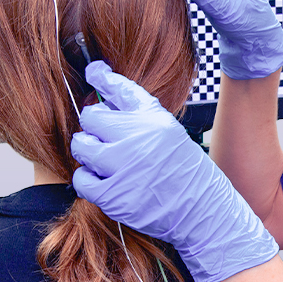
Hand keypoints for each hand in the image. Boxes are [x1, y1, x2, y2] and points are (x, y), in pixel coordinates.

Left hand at [70, 61, 278, 281]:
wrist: (201, 209)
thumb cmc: (182, 169)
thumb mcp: (168, 131)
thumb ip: (136, 111)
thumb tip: (101, 86)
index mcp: (155, 119)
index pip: (118, 88)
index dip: (100, 76)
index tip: (93, 72)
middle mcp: (139, 138)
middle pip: (90, 117)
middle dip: (95, 127)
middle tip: (107, 139)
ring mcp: (125, 167)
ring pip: (81, 146)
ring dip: (88, 152)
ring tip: (105, 161)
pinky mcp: (114, 195)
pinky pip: (81, 178)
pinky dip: (88, 179)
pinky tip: (103, 180)